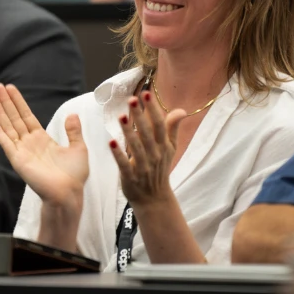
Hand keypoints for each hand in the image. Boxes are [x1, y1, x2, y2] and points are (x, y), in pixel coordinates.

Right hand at [0, 83, 87, 210]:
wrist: (69, 193)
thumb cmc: (74, 175)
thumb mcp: (78, 148)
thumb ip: (73, 131)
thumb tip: (72, 114)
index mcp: (42, 138)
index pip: (26, 115)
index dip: (19, 102)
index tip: (11, 88)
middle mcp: (29, 143)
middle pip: (15, 117)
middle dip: (6, 102)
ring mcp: (22, 151)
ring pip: (8, 127)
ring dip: (0, 112)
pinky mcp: (18, 160)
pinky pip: (7, 144)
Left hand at [110, 92, 184, 207]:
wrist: (154, 198)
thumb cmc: (160, 168)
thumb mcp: (170, 149)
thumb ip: (172, 128)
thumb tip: (182, 110)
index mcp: (164, 146)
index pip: (160, 125)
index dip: (153, 110)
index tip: (146, 94)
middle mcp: (155, 155)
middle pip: (147, 133)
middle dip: (140, 116)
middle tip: (132, 99)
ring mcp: (143, 167)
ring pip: (136, 147)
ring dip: (128, 132)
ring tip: (121, 117)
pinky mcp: (131, 177)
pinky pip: (125, 165)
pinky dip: (119, 155)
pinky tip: (111, 143)